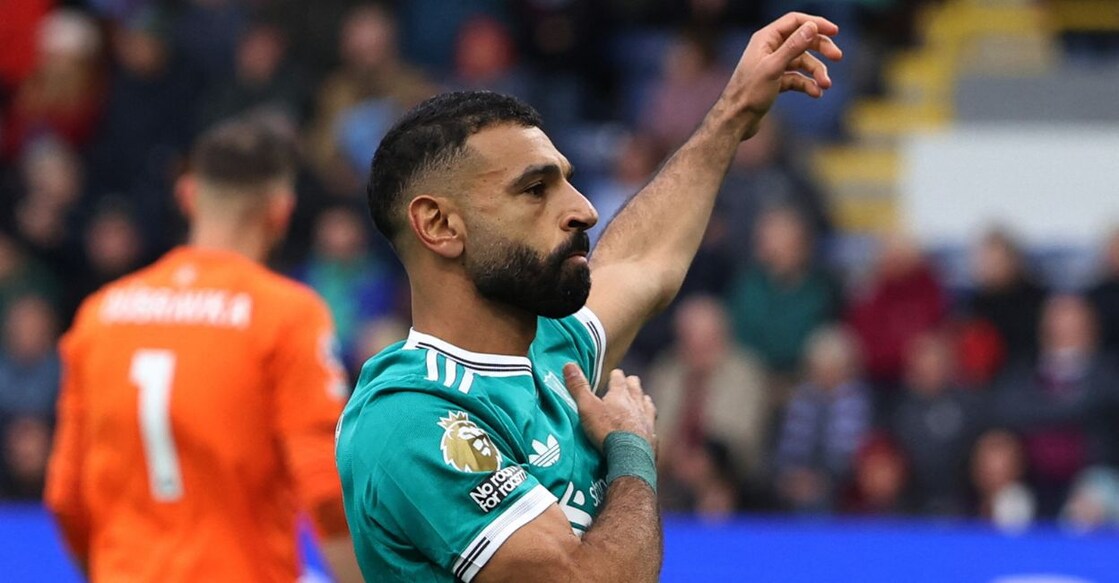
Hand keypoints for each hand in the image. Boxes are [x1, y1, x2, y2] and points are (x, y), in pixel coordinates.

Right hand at [564, 364, 655, 449]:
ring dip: (644, 402)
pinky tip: (648, 430)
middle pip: (636, 388)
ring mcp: (647, 421)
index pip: (619, 378)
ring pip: (648, 405)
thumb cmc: (606, 430)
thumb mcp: (587, 407)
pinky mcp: (652, 438)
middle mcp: (637, 404)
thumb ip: (578, 387)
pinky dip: (649, 427)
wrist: (629, 457)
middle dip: (632, 384)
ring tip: (642, 401)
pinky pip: (652, 428)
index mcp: (620, 395)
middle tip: (629, 383)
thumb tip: (569, 364)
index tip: (614, 373)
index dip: (616, 375)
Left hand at [720, 12, 843, 138]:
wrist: (736, 120)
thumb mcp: (773, 68)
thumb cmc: (749, 93)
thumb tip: (812, 27)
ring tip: (825, 85)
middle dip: (821, 48)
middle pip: (802, 40)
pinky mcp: (775, 82)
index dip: (815, 23)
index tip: (834, 32)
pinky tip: (816, 93)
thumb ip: (793, 47)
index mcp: (765, 39)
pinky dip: (807, 84)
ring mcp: (773, 65)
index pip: (795, 21)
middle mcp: (769, 49)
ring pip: (802, 62)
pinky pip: (797, 78)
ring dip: (816, 71)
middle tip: (838, 56)